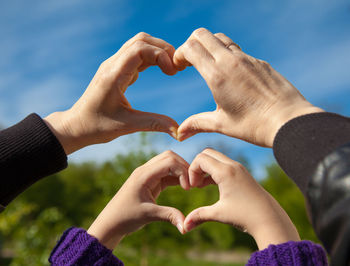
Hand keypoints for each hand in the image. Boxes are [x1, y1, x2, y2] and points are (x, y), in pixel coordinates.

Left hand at [44, 33, 178, 154]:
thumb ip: (154, 124)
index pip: (139, 49)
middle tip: (177, 68)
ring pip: (139, 44)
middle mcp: (112, 65)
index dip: (160, 55)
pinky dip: (152, 57)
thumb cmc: (97, 126)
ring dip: (158, 51)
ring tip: (171, 68)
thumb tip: (179, 131)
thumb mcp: (126, 126)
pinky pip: (136, 54)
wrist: (76, 125)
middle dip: (163, 49)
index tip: (172, 72)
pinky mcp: (116, 70)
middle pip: (141, 40)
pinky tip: (161, 69)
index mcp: (113, 75)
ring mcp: (113, 65)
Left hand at [87, 151, 189, 249]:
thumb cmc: (125, 217)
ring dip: (181, 171)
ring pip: (168, 162)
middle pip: (170, 156)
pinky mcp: (150, 181)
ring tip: (190, 186)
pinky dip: (176, 177)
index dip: (183, 171)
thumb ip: (169, 216)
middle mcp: (145, 170)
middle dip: (184, 167)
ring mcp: (147, 174)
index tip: (189, 188)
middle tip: (193, 184)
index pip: (169, 161)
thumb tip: (186, 227)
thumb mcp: (149, 215)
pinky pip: (166, 173)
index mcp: (144, 174)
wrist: (110, 222)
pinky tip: (184, 187)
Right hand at [174, 28, 323, 146]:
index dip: (179, 54)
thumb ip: (197, 124)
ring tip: (209, 67)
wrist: (290, 121)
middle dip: (190, 44)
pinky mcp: (260, 62)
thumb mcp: (222, 124)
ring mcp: (248, 59)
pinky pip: (238, 51)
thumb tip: (179, 134)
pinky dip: (227, 55)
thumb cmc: (254, 125)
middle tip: (190, 62)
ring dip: (209, 47)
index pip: (191, 47)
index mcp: (217, 75)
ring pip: (221, 39)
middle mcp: (231, 61)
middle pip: (202, 34)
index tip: (179, 67)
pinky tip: (232, 76)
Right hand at [184, 148, 299, 249]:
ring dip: (206, 168)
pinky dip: (214, 170)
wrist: (269, 218)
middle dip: (197, 166)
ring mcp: (239, 168)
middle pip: (207, 153)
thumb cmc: (245, 216)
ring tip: (201, 186)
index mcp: (226, 172)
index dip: (191, 171)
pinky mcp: (242, 173)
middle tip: (195, 184)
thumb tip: (184, 227)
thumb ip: (199, 216)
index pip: (200, 159)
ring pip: (215, 157)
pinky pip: (223, 163)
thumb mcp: (219, 214)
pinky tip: (211, 186)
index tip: (192, 187)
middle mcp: (233, 165)